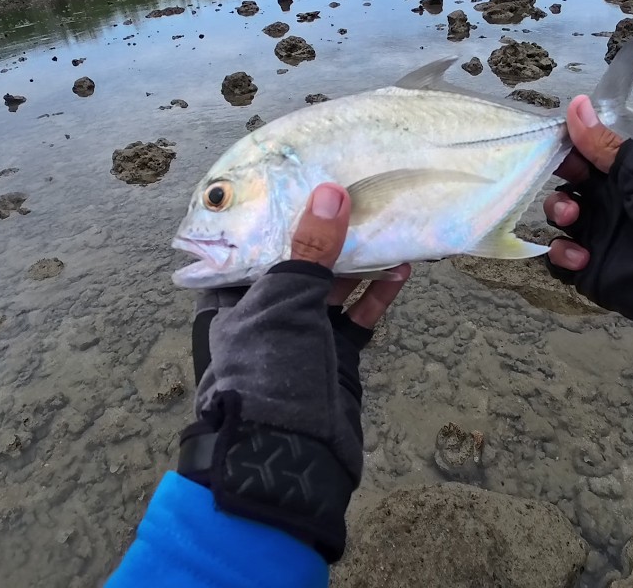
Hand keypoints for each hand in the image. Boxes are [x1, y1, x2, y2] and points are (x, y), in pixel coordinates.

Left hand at [183, 183, 409, 562]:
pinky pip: (357, 315)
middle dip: (324, 229)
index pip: (247, 242)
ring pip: (331, 285)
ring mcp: (301, 333)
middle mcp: (263, 310)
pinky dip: (377, 292)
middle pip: (295, 259)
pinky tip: (401, 266)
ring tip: (385, 218)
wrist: (290, 455)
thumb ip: (310, 248)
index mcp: (231, 296)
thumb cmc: (270, 369)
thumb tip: (331, 193)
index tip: (298, 177)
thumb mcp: (284, 300)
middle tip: (353, 189)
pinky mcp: (335, 354)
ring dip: (359, 256)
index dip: (270, 211)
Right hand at [541, 96, 632, 365]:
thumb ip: (606, 145)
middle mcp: (613, 203)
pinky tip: (580, 254)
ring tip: (572, 215)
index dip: (569, 146)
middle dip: (559, 177)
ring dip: (558, 211)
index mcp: (630, 175)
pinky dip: (561, 254)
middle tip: (568, 178)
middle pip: (569, 183)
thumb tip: (576, 102)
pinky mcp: (593, 272)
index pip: (588, 154)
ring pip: (561, 219)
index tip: (555, 140)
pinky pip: (561, 260)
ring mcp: (601, 238)